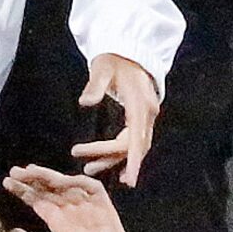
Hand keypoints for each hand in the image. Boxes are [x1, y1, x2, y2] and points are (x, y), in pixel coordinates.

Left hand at [3, 166, 168, 231]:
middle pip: (51, 191)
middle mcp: (74, 215)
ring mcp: (90, 211)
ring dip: (49, 177)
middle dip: (32, 181)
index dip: (25, 192)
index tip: (7, 184)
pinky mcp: (105, 210)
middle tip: (13, 172)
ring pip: (67, 186)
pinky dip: (77, 182)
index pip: (41, 203)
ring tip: (28, 172)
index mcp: (63, 227)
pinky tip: (59, 179)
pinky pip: (93, 189)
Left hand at [74, 53, 160, 184]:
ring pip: (134, 145)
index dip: (133, 161)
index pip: (137, 138)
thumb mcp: (102, 68)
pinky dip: (123, 154)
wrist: (129, 51)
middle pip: (134, 145)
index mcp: (140, 104)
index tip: (129, 180)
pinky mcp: (141, 117)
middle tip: (87, 169)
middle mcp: (147, 113)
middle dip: (112, 159)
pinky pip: (134, 141)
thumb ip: (95, 85)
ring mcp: (146, 116)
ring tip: (89, 168)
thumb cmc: (114, 59)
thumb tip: (85, 102)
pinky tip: (114, 166)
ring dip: (113, 158)